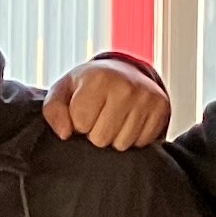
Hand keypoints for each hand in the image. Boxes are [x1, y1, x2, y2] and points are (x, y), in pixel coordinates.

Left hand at [42, 53, 170, 148]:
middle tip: (99, 116)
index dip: (79, 123)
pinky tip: (129, 120)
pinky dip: (133, 137)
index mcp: (98, 79)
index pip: (81, 125)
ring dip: (114, 137)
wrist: (124, 72)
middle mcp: (125, 86)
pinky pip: (141, 143)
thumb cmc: (87, 86)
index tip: (83, 111)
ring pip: (122, 144)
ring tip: (114, 119)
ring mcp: (146, 97)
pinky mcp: (162, 108)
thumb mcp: (63, 91)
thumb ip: (53, 111)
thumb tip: (64, 134)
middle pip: (101, 139)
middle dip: (96, 133)